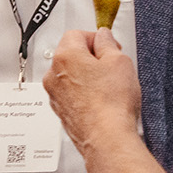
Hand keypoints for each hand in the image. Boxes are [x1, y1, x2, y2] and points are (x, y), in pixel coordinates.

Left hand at [43, 28, 141, 155]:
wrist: (106, 139)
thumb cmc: (111, 104)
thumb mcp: (119, 61)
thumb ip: (108, 44)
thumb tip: (103, 38)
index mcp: (65, 57)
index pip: (77, 34)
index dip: (96, 38)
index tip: (109, 46)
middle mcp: (53, 75)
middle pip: (70, 55)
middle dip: (90, 57)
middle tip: (111, 65)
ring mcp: (55, 96)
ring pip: (70, 76)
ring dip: (87, 76)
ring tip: (109, 86)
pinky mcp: (61, 112)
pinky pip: (71, 95)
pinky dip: (84, 94)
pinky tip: (102, 101)